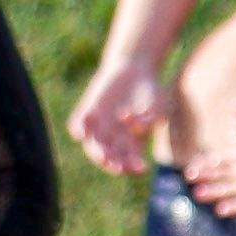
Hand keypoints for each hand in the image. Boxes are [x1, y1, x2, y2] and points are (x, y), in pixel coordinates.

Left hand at [67, 56, 167, 180]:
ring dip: (97, 153)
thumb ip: (150, 117)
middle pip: (110, 158)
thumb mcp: (157, 105)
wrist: (134, 69)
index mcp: (130, 143)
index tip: (141, 167)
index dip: (134, 166)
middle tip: (118, 167)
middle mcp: (112, 139)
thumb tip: (139, 127)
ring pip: (93, 146)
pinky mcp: (87, 111)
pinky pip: (78, 124)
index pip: (129, 161)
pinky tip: (80, 134)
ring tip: (103, 156)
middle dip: (114, 164)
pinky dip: (78, 129)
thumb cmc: (151, 91)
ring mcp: (98, 126)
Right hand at [188, 94, 235, 220]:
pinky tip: (223, 209)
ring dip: (217, 192)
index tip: (190, 168)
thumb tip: (233, 107)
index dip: (205, 164)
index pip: (221, 159)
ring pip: (234, 188)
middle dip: (207, 178)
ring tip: (200, 195)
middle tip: (189, 181)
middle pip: (224, 174)